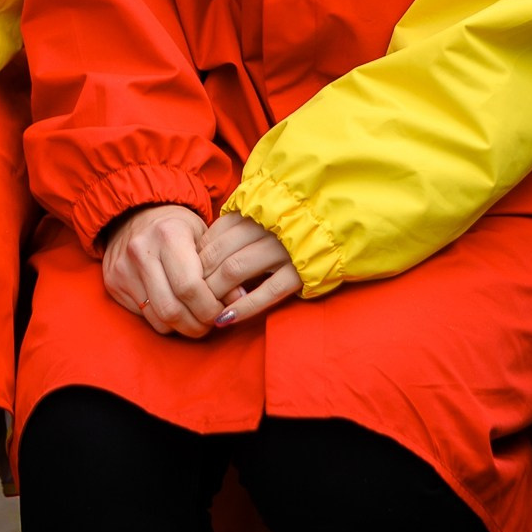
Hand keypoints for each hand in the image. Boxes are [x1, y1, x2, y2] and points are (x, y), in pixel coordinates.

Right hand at [101, 204, 222, 337]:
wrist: (135, 214)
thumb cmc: (178, 227)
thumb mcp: (204, 238)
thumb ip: (222, 269)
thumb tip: (240, 299)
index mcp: (168, 234)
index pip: (190, 288)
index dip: (210, 308)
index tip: (221, 310)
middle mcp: (141, 251)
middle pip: (172, 309)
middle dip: (197, 325)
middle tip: (210, 322)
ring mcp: (123, 269)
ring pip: (158, 319)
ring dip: (182, 327)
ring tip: (195, 319)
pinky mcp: (113, 283)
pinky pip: (144, 316)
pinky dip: (165, 321)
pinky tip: (176, 310)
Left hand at [198, 212, 301, 328]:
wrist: (342, 225)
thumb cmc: (295, 225)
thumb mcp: (266, 216)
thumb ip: (238, 225)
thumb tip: (202, 249)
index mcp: (256, 211)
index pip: (215, 234)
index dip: (197, 257)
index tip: (189, 274)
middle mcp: (267, 227)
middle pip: (220, 253)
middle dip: (201, 277)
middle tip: (190, 297)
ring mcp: (284, 249)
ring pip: (236, 270)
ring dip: (215, 292)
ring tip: (205, 308)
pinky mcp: (301, 272)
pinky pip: (266, 292)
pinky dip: (243, 307)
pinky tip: (226, 320)